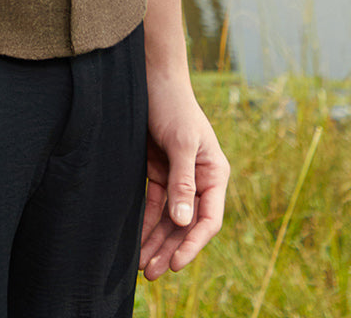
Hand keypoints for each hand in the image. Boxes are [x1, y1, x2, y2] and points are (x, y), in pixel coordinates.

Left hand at [138, 73, 228, 279]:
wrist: (152, 77)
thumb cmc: (173, 105)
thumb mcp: (181, 142)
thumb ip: (183, 181)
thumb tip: (185, 222)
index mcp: (214, 173)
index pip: (209, 219)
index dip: (193, 244)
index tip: (176, 263)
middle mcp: (199, 179)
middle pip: (187, 225)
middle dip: (170, 250)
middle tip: (152, 273)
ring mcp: (178, 177)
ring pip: (169, 220)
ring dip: (157, 242)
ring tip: (142, 267)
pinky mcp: (159, 172)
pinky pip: (154, 206)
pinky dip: (146, 224)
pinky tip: (136, 243)